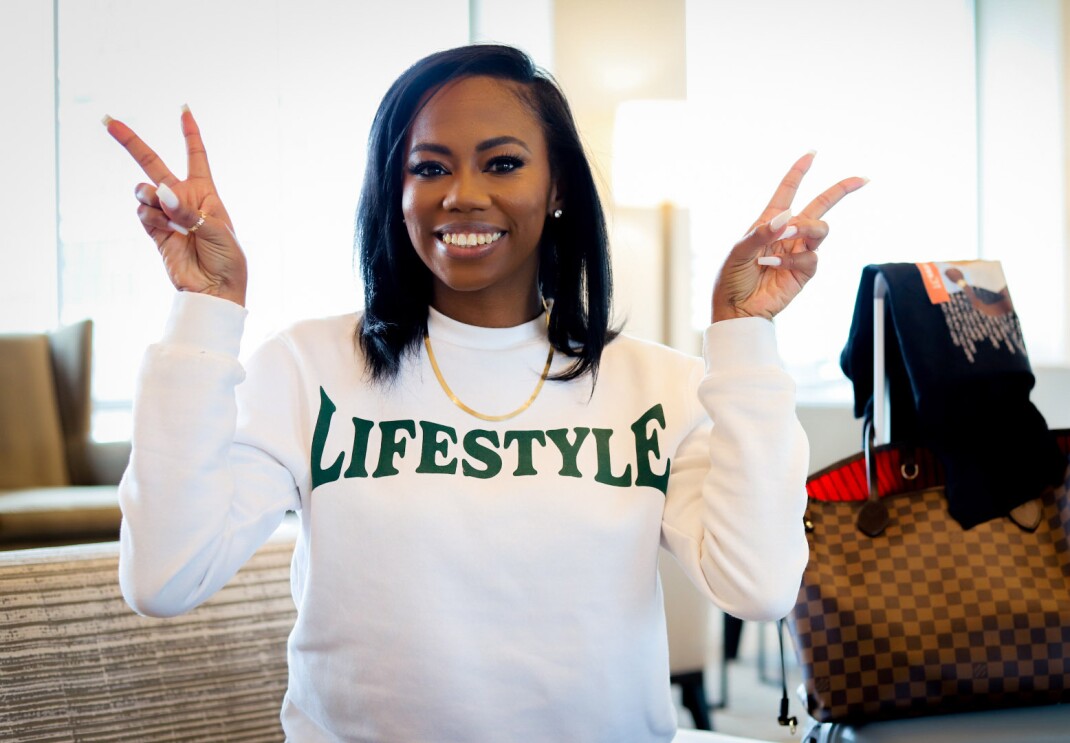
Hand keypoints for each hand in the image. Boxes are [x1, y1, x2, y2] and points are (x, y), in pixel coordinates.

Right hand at [104, 107, 246, 305]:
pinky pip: (143, 213)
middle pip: (153, 164)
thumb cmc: (227, 258)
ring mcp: (167, 215)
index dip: (190, 133)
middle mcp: (183, 199)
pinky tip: (164, 226)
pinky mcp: (155, 232)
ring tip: (163, 208)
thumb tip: (159, 193)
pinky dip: (151, 216)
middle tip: (108, 121)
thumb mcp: (216, 230)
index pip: (195, 156)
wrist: (216, 289)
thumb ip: (187, 211)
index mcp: (205, 192)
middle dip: (131, 143)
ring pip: (144, 191)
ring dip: (149, 195)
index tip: (184, 110)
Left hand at [711, 152, 866, 322]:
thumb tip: (786, 217)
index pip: (788, 191)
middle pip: (820, 205)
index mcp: (768, 222)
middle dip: (841, 190)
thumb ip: (760, 234)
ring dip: (807, 228)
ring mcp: (798, 251)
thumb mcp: (737, 252)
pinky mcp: (804, 271)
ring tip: (786, 238)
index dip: (800, 171)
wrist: (737, 309)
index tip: (813, 154)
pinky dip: (793, 260)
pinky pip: (811, 257)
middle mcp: (787, 234)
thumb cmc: (731, 279)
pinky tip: (773, 266)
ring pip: (821, 228)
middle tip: (862, 179)